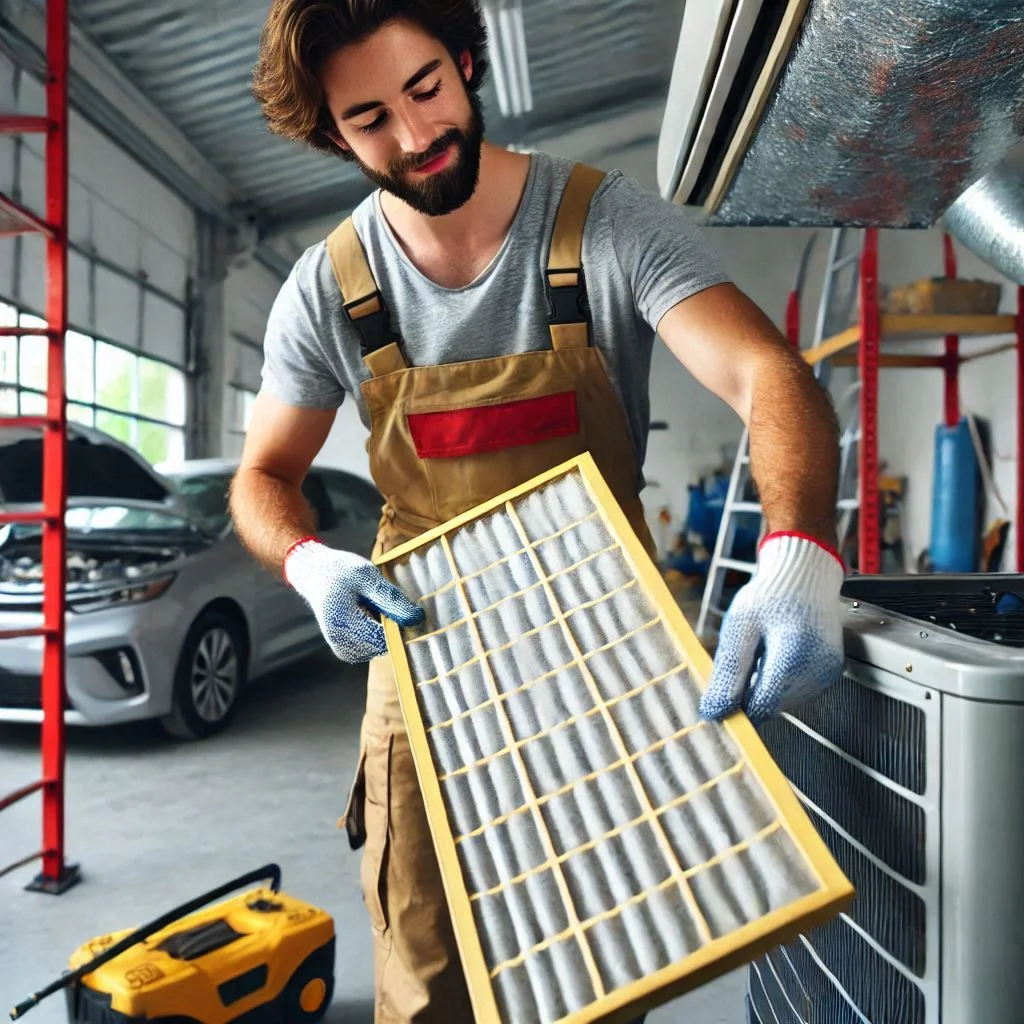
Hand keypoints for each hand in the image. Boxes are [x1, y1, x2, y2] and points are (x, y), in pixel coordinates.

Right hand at [283, 538, 422, 662]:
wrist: (314, 574)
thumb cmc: (340, 571)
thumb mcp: (368, 577)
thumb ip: (391, 599)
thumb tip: (417, 619)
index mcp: (343, 626)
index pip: (386, 638)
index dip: (400, 623)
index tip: (400, 603)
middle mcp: (341, 645)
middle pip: (384, 644)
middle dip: (391, 624)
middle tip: (380, 599)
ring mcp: (343, 651)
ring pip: (381, 646)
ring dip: (384, 627)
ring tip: (370, 604)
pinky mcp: (347, 651)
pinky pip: (374, 645)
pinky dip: (377, 630)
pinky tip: (367, 613)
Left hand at [699, 532, 843, 724]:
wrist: (804, 575)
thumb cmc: (771, 595)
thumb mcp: (740, 627)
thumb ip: (729, 671)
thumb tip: (714, 711)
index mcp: (795, 657)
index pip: (761, 706)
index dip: (736, 706)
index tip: (719, 696)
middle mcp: (818, 671)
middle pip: (772, 706)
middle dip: (750, 692)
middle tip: (744, 657)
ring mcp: (827, 674)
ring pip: (783, 702)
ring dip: (765, 687)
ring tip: (764, 650)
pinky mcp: (830, 673)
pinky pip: (796, 692)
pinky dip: (780, 680)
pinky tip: (778, 653)